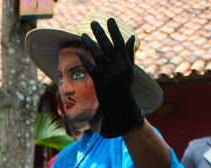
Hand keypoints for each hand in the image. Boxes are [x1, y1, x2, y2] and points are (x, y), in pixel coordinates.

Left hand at [78, 18, 143, 137]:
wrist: (120, 105)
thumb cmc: (124, 86)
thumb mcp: (129, 69)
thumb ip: (129, 52)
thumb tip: (132, 37)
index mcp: (125, 61)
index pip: (119, 41)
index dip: (114, 30)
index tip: (110, 19)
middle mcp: (118, 65)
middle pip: (107, 45)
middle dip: (100, 33)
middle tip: (93, 22)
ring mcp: (109, 73)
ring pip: (98, 54)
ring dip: (89, 43)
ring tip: (82, 34)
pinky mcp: (100, 81)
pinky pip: (91, 67)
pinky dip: (85, 59)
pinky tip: (78, 52)